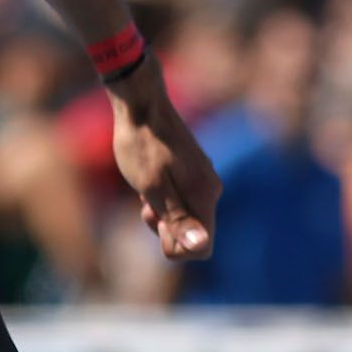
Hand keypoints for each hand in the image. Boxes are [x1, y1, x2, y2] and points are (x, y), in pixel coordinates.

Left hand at [106, 58, 217, 260]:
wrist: (141, 103)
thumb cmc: (141, 145)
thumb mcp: (153, 187)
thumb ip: (178, 218)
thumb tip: (201, 246)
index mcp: (205, 196)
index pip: (203, 248)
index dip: (176, 246)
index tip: (156, 221)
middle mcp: (211, 189)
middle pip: (193, 234)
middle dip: (166, 228)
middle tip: (145, 204)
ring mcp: (202, 178)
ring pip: (185, 216)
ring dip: (161, 211)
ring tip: (143, 188)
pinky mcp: (192, 170)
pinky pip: (181, 199)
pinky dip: (162, 196)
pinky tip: (147, 178)